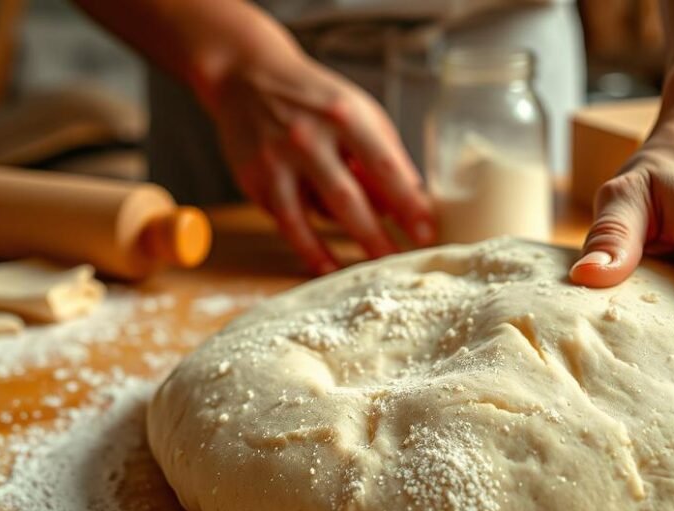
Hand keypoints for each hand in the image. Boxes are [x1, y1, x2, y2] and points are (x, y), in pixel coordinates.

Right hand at [209, 47, 434, 273]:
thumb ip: (381, 156)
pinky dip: (308, 248)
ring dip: (343, 247)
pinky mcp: (254, 179)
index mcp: (344, 116)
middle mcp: (308, 138)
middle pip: (348, 197)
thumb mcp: (356, 113)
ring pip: (311, 215)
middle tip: (401, 261)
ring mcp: (277, 160)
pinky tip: (328, 267)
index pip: (383, 166)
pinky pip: (287, 221)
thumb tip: (406, 207)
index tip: (426, 233)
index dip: (407, 203)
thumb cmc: (314, 100)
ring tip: (371, 269)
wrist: (247, 78)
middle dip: (377, 235)